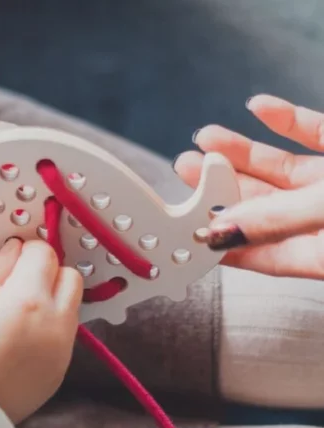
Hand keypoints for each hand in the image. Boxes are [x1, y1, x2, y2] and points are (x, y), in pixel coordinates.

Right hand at [0, 239, 82, 424]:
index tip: (16, 260)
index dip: (29, 251)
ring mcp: (63, 348)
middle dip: (50, 272)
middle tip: (22, 284)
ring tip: (20, 316)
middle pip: (71, 277)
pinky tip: (22, 342)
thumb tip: (16, 250)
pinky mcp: (62, 369)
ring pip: (72, 307)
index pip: (45, 253)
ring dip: (53, 301)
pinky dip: (51, 330)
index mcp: (29, 298)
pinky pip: (66, 336)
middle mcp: (55, 321)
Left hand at [173, 95, 323, 278]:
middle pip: (265, 206)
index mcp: (322, 252)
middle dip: (221, 187)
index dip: (220, 244)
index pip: (262, 255)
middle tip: (184, 168)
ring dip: (244, 152)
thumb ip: (279, 220)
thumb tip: (219, 230)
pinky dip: (288, 119)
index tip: (183, 232)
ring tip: (205, 139)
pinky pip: (317, 133)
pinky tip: (258, 107)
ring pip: (284, 168)